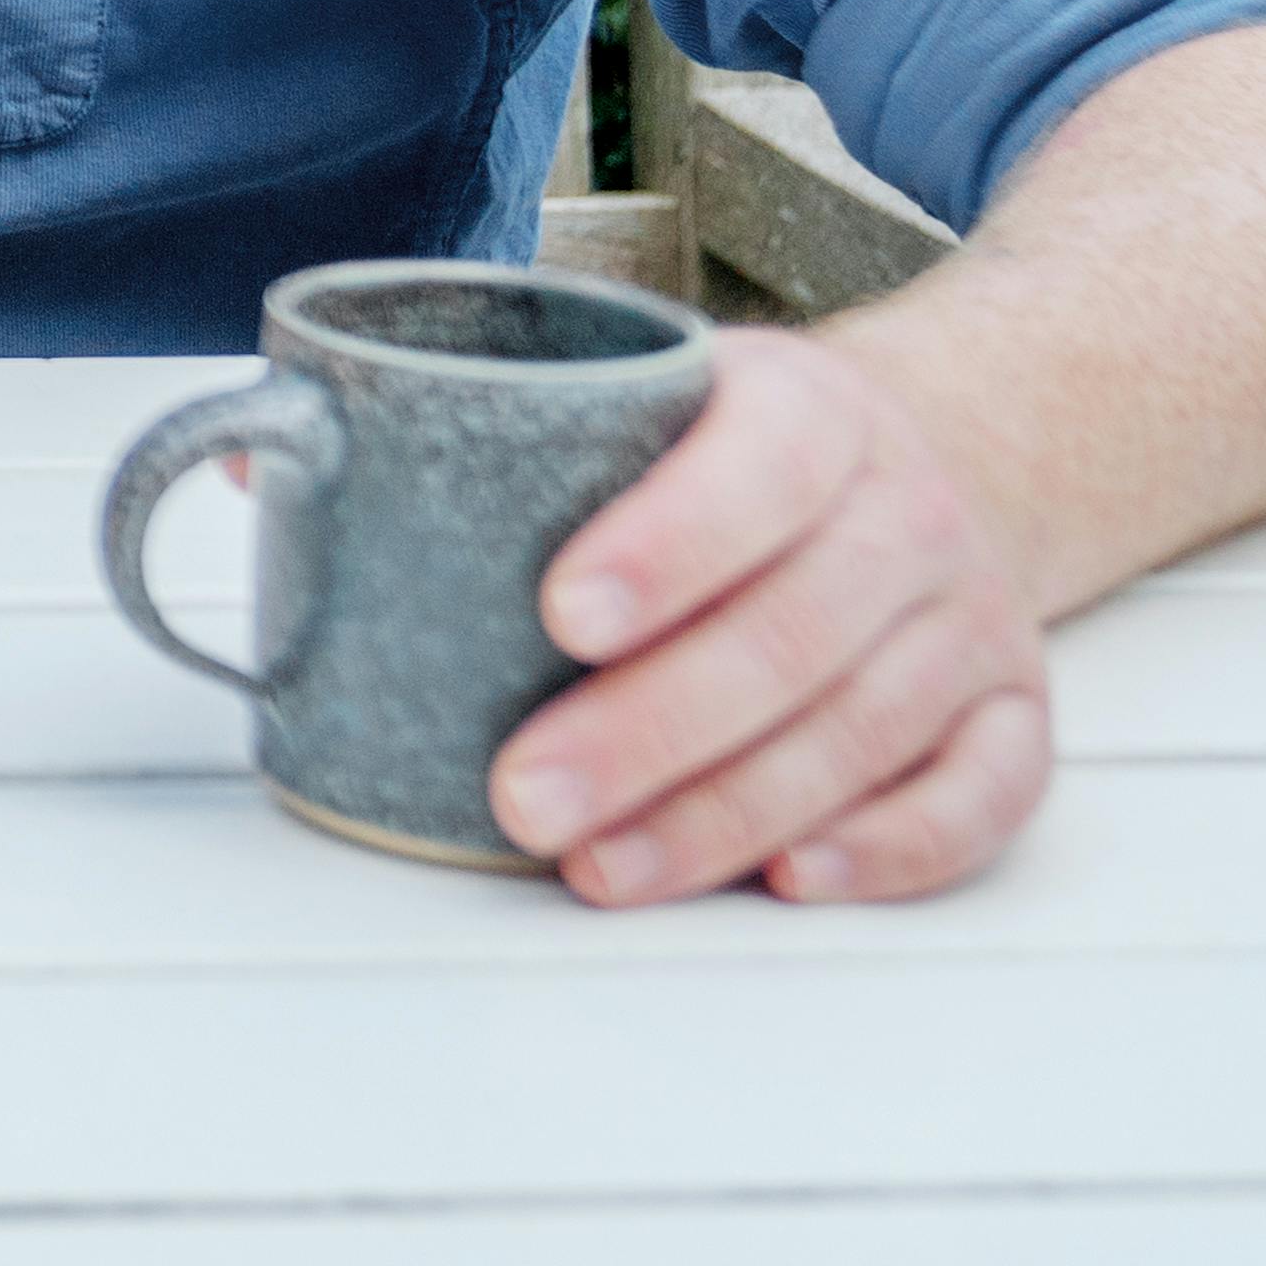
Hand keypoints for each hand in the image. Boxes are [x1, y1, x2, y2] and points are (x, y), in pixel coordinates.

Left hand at [489, 322, 1055, 905]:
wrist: (939, 452)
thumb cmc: (734, 444)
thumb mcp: (643, 385)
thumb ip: (477, 417)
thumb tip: (252, 457)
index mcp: (808, 410)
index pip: (753, 470)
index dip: (663, 545)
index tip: (558, 617)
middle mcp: (906, 512)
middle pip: (790, 633)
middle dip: (651, 730)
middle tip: (526, 797)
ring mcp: (971, 621)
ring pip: (862, 729)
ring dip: (726, 813)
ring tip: (599, 867)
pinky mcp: (1014, 713)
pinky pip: (979, 796)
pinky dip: (892, 849)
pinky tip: (785, 880)